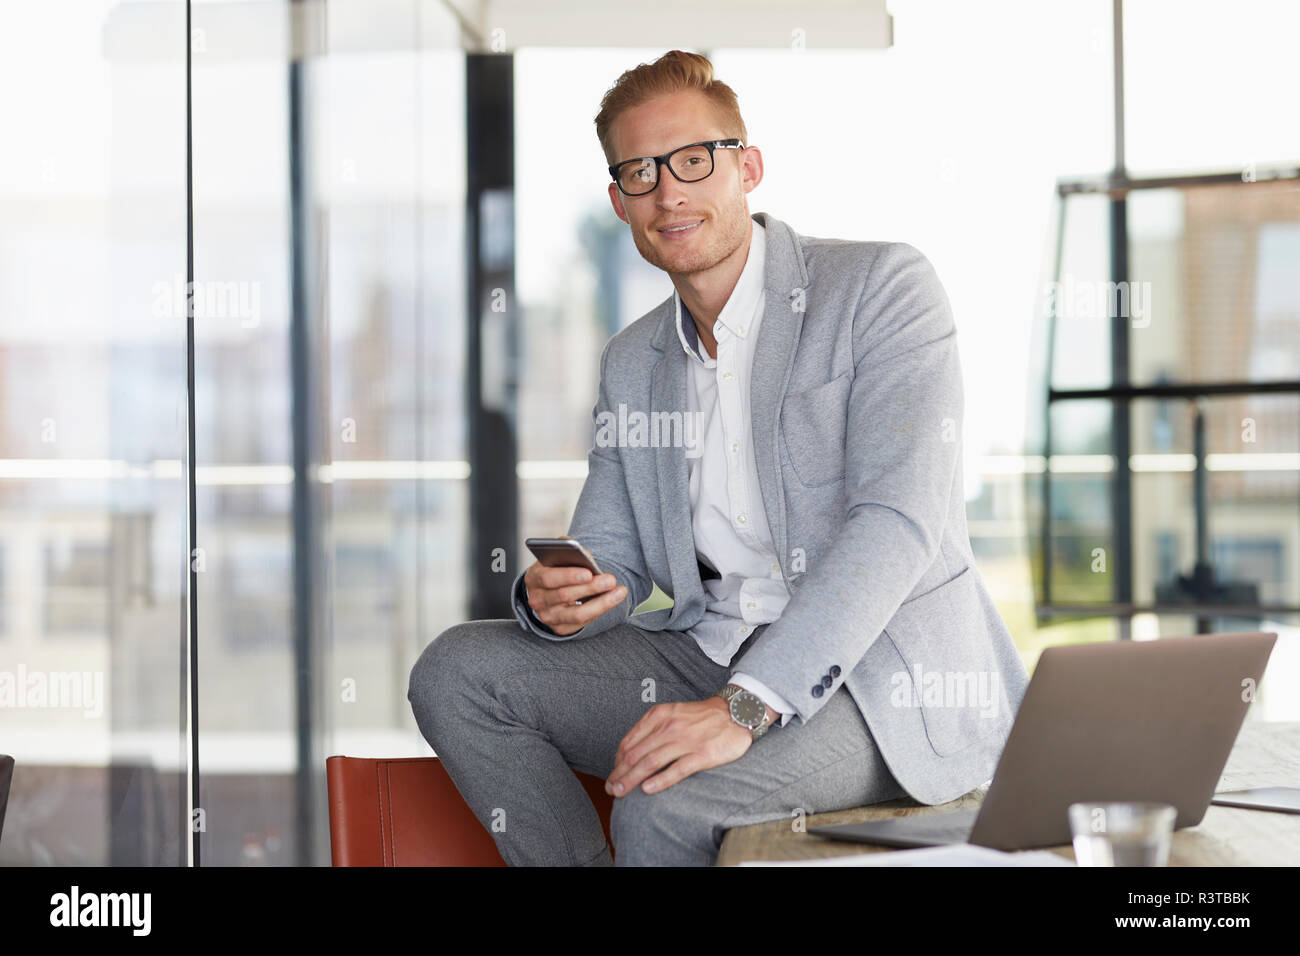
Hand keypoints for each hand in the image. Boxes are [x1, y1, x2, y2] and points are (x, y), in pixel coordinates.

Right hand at [523, 541, 626, 636]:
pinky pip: (582, 622)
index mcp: (534, 578)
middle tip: (611, 580)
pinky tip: (612, 600)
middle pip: (564, 595)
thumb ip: (567, 550)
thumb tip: (583, 554)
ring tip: (619, 592)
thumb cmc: (557, 569)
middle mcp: (537, 600)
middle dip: (591, 587)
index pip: (548, 578)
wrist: (550, 590)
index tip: (589, 572)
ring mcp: (547, 616)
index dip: (569, 576)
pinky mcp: (559, 628)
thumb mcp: (557, 556)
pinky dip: (599, 610)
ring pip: (576, 614)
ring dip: (601, 602)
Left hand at [605, 696, 757, 797]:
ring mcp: (685, 741)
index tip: (612, 775)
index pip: (629, 742)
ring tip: (620, 793)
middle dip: (619, 774)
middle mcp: (669, 727)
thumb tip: (630, 752)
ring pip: (650, 763)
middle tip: (610, 789)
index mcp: (659, 715)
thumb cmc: (702, 717)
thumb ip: (652, 728)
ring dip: (631, 780)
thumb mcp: (672, 713)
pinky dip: (659, 781)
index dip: (617, 761)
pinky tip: (647, 790)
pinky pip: (676, 770)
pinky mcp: (701, 754)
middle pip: (636, 755)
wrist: (736, 713)